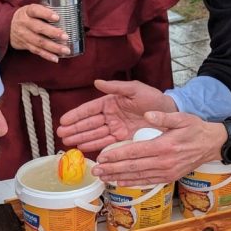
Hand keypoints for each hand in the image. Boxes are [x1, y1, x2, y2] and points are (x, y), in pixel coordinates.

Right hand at [10, 3, 70, 61]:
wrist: (8, 27)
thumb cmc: (27, 16)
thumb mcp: (31, 9)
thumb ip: (44, 11)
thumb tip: (66, 13)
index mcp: (27, 11)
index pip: (35, 11)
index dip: (46, 14)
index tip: (57, 17)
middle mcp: (24, 23)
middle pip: (39, 28)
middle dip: (53, 33)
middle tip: (66, 37)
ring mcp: (24, 35)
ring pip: (39, 42)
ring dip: (53, 47)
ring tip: (65, 50)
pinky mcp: (25, 45)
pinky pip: (37, 51)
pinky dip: (47, 55)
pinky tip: (56, 58)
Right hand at [58, 79, 177, 151]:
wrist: (169, 114)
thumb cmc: (153, 99)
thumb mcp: (135, 89)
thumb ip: (116, 87)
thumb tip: (97, 82)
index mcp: (111, 102)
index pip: (90, 109)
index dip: (76, 115)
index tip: (63, 120)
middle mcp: (111, 116)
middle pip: (89, 123)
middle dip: (74, 129)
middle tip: (61, 134)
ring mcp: (115, 129)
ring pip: (94, 134)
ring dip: (81, 138)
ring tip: (68, 142)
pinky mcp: (122, 139)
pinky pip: (105, 143)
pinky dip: (94, 145)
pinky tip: (83, 148)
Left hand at [92, 111, 226, 185]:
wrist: (212, 145)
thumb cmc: (195, 129)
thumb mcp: (182, 118)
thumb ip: (163, 116)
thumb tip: (147, 114)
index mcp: (164, 146)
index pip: (135, 152)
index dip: (117, 155)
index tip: (102, 156)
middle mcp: (164, 162)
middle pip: (133, 167)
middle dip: (112, 169)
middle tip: (96, 170)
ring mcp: (166, 172)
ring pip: (138, 176)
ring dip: (118, 178)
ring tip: (103, 178)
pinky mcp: (169, 178)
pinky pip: (147, 181)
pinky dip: (132, 183)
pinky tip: (120, 183)